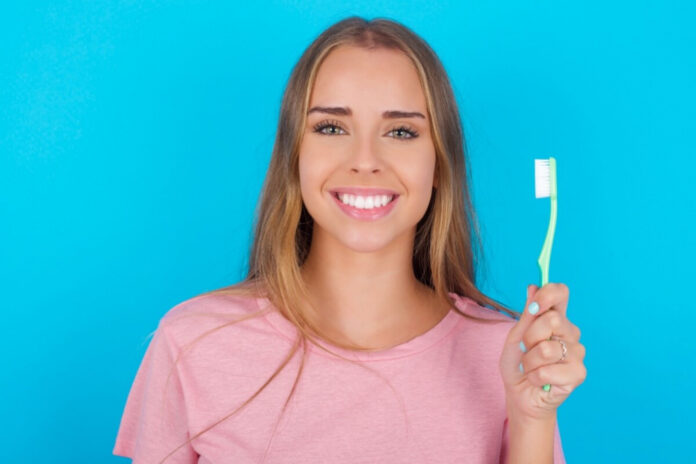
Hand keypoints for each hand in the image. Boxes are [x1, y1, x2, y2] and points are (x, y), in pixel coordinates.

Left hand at [499, 283, 586, 421]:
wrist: (519, 394)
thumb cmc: (517, 364)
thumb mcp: (515, 337)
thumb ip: (526, 315)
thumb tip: (532, 287)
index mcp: (555, 318)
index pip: (560, 293)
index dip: (548, 295)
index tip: (534, 307)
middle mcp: (570, 332)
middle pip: (552, 320)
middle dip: (529, 337)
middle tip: (525, 350)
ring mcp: (577, 352)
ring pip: (546, 349)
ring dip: (529, 362)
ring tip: (531, 368)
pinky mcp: (578, 373)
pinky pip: (548, 371)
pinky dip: (535, 377)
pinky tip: (538, 380)